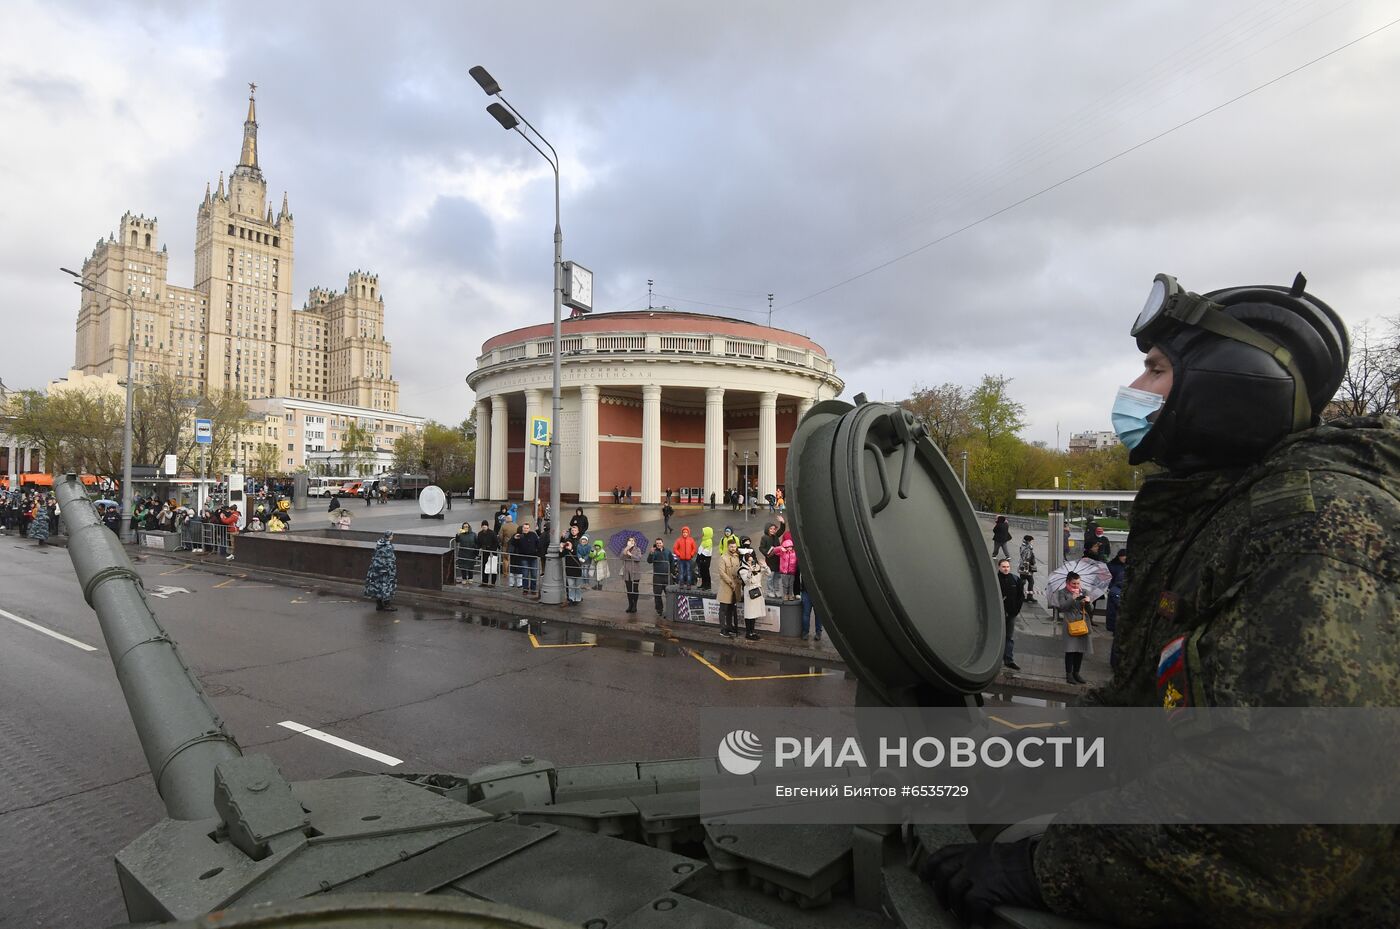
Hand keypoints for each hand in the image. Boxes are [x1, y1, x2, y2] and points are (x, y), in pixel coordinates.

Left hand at [919, 839, 1044, 926]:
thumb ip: (982, 861)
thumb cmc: (1024, 861)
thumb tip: (973, 877)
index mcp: (973, 849)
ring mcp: (978, 872)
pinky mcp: (987, 888)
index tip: (924, 877)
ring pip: (953, 889)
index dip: (930, 866)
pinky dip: (972, 918)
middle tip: (943, 904)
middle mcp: (972, 858)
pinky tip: (976, 925)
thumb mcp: (997, 853)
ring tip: (960, 917)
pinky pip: (971, 905)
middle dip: (938, 890)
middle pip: (943, 872)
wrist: (1039, 865)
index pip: (943, 853)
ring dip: (954, 906)